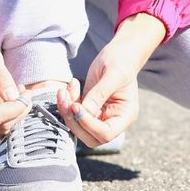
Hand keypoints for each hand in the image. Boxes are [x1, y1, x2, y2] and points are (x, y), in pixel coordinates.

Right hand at [0, 19, 29, 139]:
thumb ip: (1, 75)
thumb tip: (13, 97)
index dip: (18, 108)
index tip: (27, 93)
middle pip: (1, 125)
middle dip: (19, 110)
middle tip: (23, 91)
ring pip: (1, 130)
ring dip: (13, 114)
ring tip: (10, 94)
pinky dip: (5, 119)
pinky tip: (1, 102)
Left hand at [56, 13, 164, 146]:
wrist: (120, 53)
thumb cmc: (121, 61)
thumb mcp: (112, 74)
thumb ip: (99, 94)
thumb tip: (84, 111)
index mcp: (125, 115)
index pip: (106, 133)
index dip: (88, 124)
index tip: (76, 106)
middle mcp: (113, 120)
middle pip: (90, 137)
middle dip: (74, 121)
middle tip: (66, 100)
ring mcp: (100, 116)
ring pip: (78, 128)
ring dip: (67, 111)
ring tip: (64, 90)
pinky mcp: (89, 109)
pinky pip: (74, 114)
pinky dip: (66, 103)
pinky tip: (69, 87)